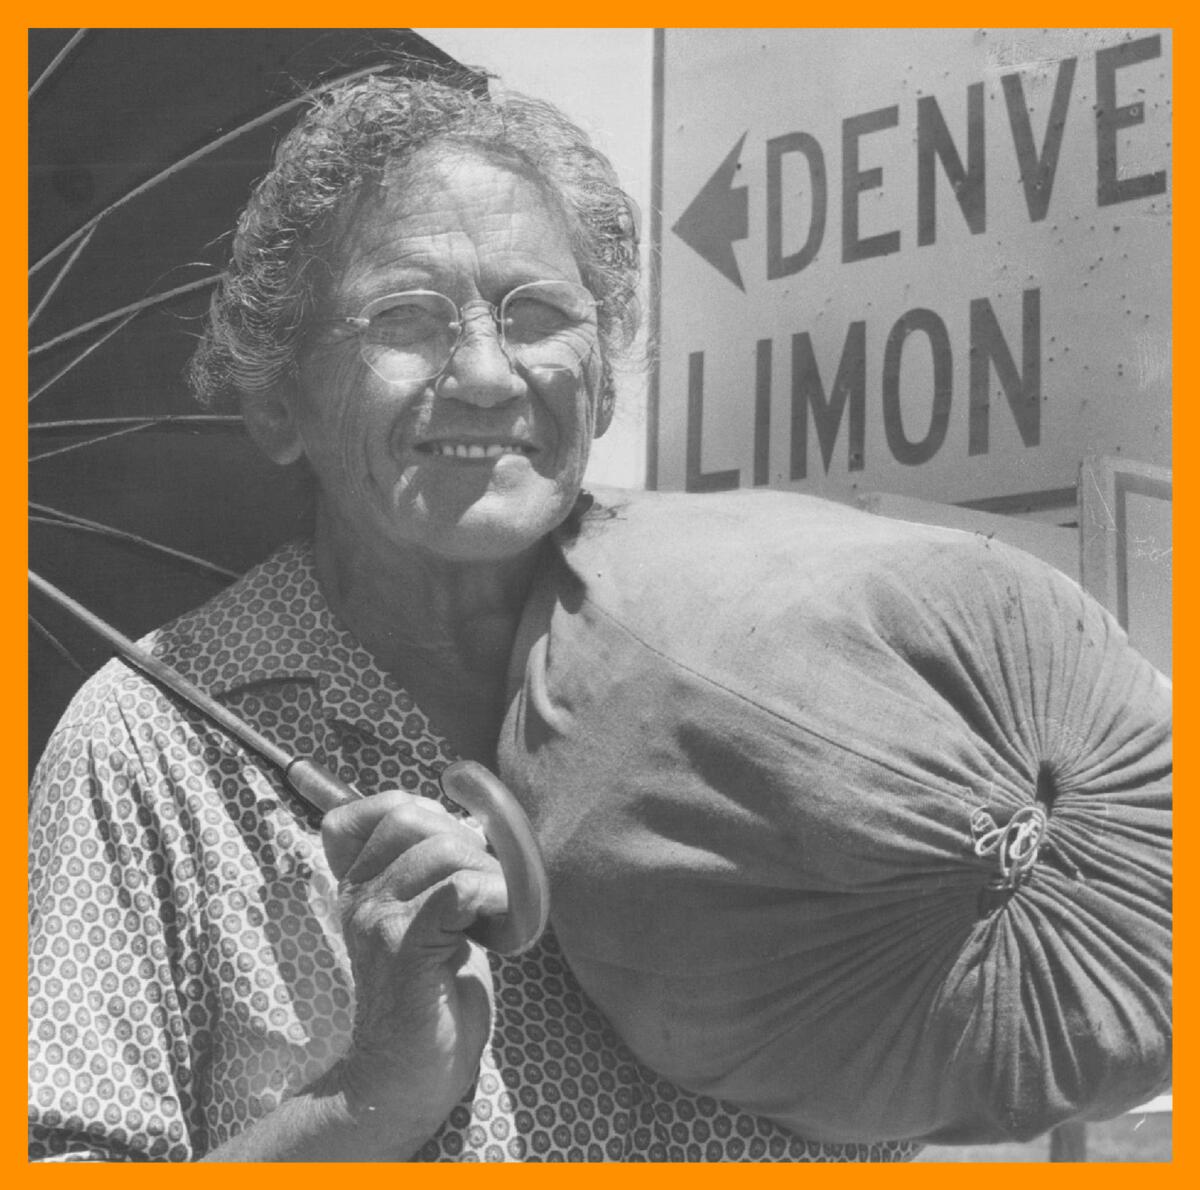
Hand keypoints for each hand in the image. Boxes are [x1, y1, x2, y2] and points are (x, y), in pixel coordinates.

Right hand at [320, 790, 506, 1150]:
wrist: (408, 1077)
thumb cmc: (434, 998)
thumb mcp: (431, 920)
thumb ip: (439, 873)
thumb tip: (485, 825)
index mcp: (361, 883)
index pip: (384, 807)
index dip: (434, 812)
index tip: (463, 849)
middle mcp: (360, 894)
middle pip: (415, 817)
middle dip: (468, 839)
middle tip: (488, 886)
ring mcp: (377, 918)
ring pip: (445, 851)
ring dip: (490, 873)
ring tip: (497, 912)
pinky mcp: (405, 946)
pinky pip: (459, 889)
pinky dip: (495, 894)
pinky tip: (503, 922)